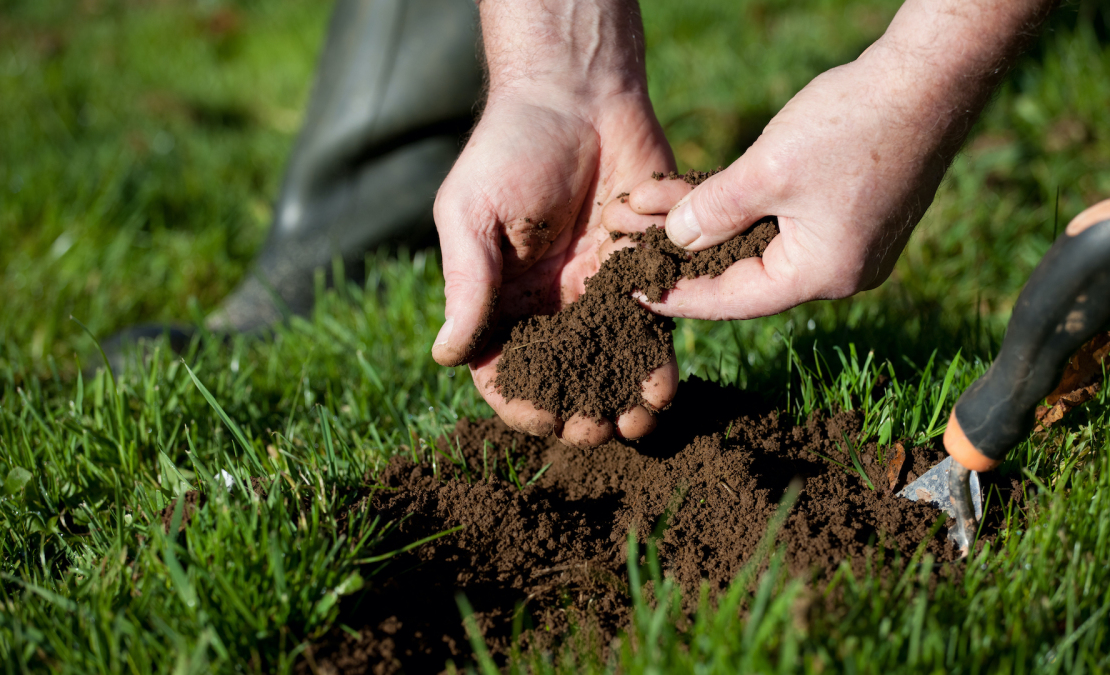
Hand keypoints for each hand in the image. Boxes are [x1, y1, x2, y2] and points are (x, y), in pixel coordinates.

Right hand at [430, 87, 678, 446]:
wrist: (577, 93)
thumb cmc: (509, 147)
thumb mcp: (472, 214)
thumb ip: (466, 284)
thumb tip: (445, 357)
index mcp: (499, 297)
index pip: (503, 368)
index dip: (520, 401)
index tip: (542, 418)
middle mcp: (548, 302)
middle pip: (563, 377)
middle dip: (579, 411)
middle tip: (597, 432)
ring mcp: (597, 289)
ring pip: (611, 361)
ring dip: (623, 398)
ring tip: (639, 423)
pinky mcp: (641, 269)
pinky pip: (652, 324)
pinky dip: (657, 358)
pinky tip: (664, 384)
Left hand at [603, 0, 1056, 320]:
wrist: (927, 79)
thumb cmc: (852, 124)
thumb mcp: (766, 171)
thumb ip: (713, 211)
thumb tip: (674, 239)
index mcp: (822, 275)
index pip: (733, 300)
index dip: (677, 294)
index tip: (632, 290)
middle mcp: (839, 272)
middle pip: (743, 272)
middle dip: (684, 252)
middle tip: (628, 246)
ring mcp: (849, 243)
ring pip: (759, 242)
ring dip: (707, 222)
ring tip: (650, 209)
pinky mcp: (851, 213)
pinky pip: (782, 221)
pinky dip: (742, 207)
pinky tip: (698, 193)